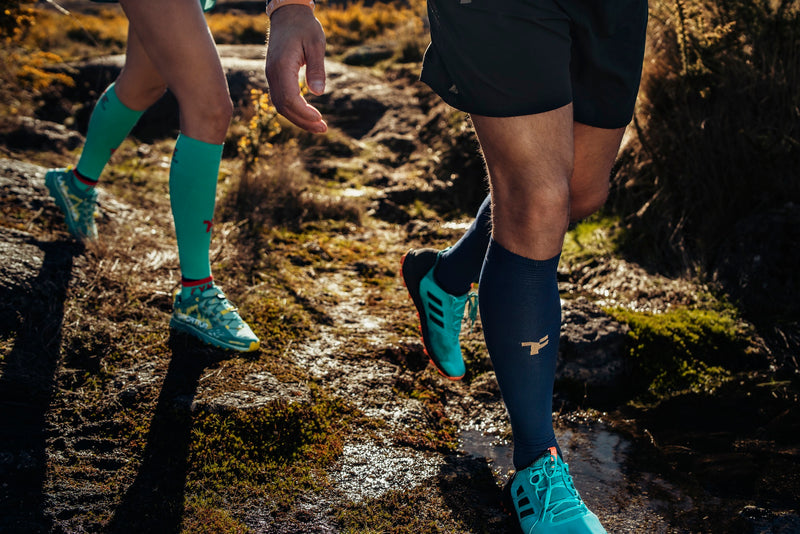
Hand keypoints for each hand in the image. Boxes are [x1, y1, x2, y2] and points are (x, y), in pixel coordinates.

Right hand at [265, 5, 327, 133]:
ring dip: (298, 118)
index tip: (319, 119)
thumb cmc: (304, 26)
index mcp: (281, 66)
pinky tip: (308, 115)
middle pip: (283, 106)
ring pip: (280, 105)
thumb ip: (317, 68)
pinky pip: (281, 99)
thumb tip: (319, 92)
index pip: (288, 98)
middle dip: (302, 121)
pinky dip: (294, 110)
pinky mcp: (275, 76)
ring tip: (318, 126)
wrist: (288, 14)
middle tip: (323, 129)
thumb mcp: (316, 44)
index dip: (303, 112)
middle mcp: (272, 73)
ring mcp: (271, 76)